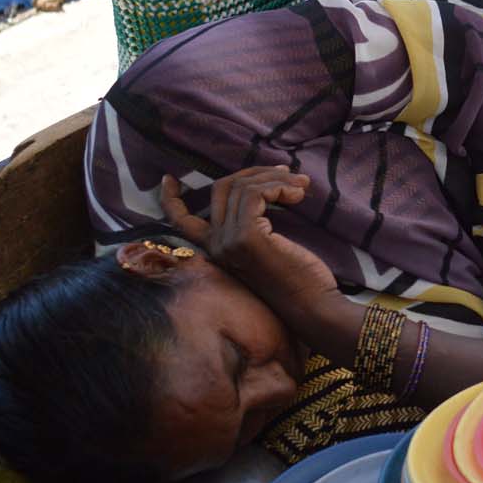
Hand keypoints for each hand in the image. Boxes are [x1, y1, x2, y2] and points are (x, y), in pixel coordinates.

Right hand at [160, 167, 335, 304]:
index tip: (169, 179)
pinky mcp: (246, 237)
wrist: (313, 309)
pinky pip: (255, 193)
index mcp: (218, 250)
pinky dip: (278, 186)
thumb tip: (267, 185)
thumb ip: (257, 226)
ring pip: (242, 187)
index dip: (170, 198)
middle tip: (291, 176)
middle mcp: (216, 245)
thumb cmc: (302, 281)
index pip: (181, 221)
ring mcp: (229, 241)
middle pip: (222, 188)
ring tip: (302, 186)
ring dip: (276, 178)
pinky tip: (299, 195)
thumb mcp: (269, 250)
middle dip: (256, 173)